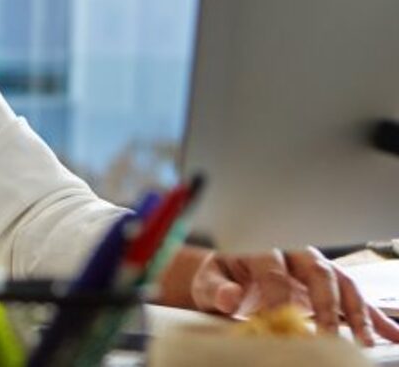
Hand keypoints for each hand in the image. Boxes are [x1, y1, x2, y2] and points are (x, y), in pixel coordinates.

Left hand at [189, 247, 398, 345]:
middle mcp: (294, 255)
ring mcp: (315, 270)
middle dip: (325, 303)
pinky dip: (375, 316)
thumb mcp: (209, 282)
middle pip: (317, 272)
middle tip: (327, 334)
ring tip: (364, 340)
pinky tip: (391, 334)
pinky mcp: (328, 287)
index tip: (277, 321)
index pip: (273, 269)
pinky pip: (355, 298)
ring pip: (342, 284)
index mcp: (261, 250)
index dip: (276, 295)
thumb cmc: (220, 279)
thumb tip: (230, 295)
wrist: (228, 277)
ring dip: (356, 312)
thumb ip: (216, 288)